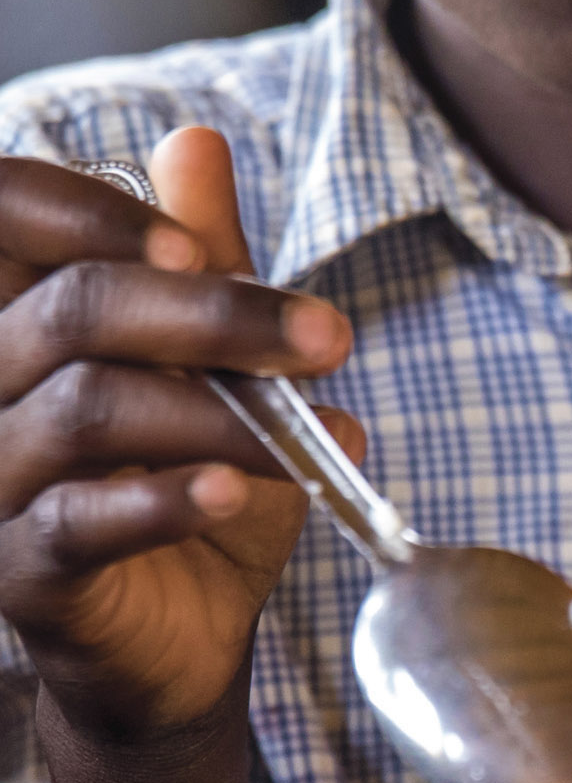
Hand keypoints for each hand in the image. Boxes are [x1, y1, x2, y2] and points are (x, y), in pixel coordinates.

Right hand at [0, 128, 359, 739]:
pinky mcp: (17, 569)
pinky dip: (166, 502)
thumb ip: (202, 266)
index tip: (203, 248)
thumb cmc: (191, 486)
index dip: (94, 215)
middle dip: (214, 316)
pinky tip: (236, 493)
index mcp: (17, 317)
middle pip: (73, 309)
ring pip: (87, 409)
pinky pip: (79, 520)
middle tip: (327, 338)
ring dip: (218, 416)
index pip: (5, 216)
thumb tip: (196, 142)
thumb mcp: (215, 370)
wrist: (185, 640)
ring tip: (311, 436)